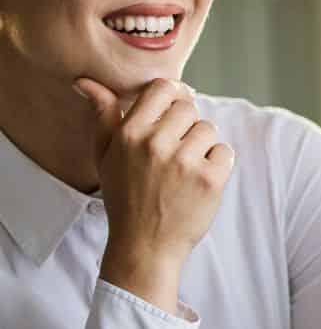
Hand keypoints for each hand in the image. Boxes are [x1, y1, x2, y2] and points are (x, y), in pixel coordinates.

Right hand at [76, 77, 233, 314]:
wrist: (145, 245)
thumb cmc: (125, 198)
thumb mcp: (105, 156)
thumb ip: (102, 116)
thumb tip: (87, 82)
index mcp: (129, 133)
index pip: (163, 88)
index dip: (173, 96)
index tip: (172, 111)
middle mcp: (156, 144)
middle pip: (189, 108)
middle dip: (186, 126)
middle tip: (174, 152)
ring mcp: (185, 161)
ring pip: (208, 129)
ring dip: (202, 146)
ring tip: (184, 170)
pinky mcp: (210, 179)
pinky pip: (225, 152)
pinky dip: (218, 165)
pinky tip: (198, 181)